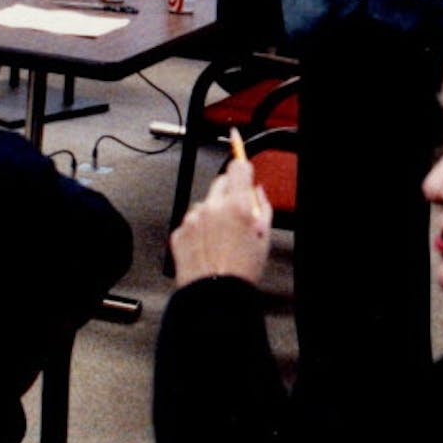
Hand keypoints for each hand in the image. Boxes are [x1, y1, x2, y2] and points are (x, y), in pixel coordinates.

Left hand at [169, 154, 272, 287]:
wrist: (214, 296)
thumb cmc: (240, 271)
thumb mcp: (264, 238)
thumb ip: (263, 208)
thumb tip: (257, 192)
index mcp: (238, 206)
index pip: (238, 167)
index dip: (240, 158)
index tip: (237, 146)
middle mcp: (213, 207)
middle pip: (221, 182)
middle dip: (229, 191)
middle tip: (237, 212)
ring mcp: (193, 219)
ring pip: (205, 203)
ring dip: (212, 212)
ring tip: (220, 239)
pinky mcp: (179, 231)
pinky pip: (190, 221)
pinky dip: (198, 229)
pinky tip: (207, 247)